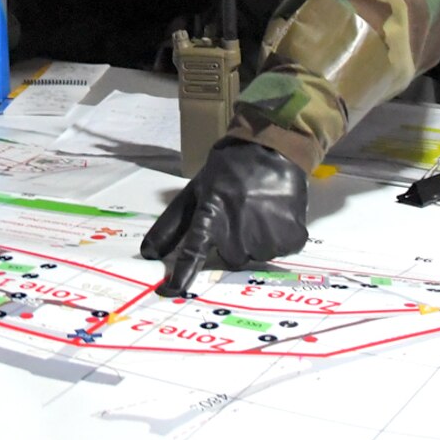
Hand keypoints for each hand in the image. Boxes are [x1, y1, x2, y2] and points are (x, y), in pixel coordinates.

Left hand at [140, 139, 307, 296]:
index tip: (171, 291)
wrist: (272, 148)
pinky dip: (280, 237)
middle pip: (232, 258)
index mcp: (210, 216)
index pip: (193, 252)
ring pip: (257, 255)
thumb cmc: (228, 170)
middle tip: (239, 215)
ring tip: (259, 211)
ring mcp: (266, 235)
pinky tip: (276, 215)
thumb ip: (172, 225)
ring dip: (257, 240)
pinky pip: (282, 250)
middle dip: (233, 242)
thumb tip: (147, 253)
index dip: (183, 273)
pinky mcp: (292, 237)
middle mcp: (238, 231)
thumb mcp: (195, 191)